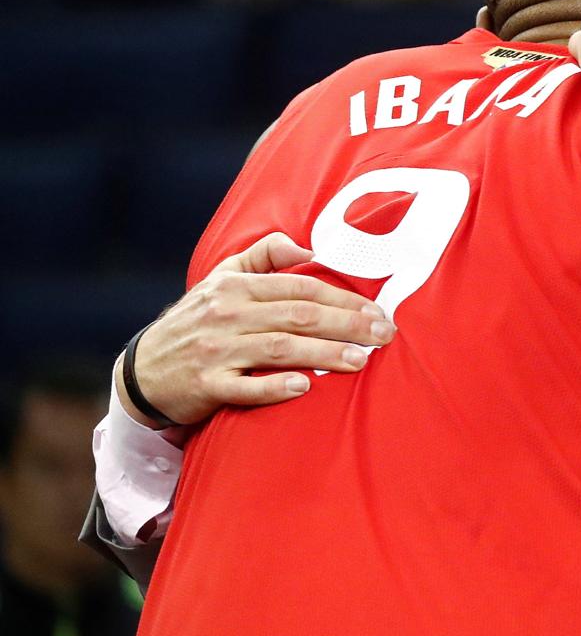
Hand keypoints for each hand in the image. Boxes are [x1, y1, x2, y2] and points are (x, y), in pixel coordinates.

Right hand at [114, 232, 394, 427]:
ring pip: (279, 349)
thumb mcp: (222, 278)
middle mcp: (227, 314)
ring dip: (323, 354)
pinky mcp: (207, 386)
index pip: (301, 288)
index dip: (343, 299)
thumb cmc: (196, 321)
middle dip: (347, 324)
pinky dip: (274, 387)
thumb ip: (265, 256)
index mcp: (237, 287)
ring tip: (361, 360)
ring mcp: (216, 351)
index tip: (377, 311)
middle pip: (298, 316)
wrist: (142, 371)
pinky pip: (245, 387)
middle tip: (384, 335)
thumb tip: (309, 248)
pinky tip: (304, 387)